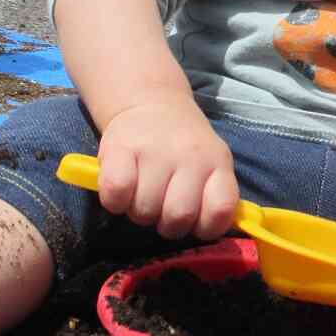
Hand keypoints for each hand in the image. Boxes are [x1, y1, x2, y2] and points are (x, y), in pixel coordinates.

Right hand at [93, 102, 238, 240]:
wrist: (153, 103)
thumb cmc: (184, 146)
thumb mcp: (211, 164)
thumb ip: (213, 196)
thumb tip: (205, 231)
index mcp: (218, 163)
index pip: (220, 211)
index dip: (206, 227)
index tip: (195, 221)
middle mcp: (190, 156)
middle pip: (178, 217)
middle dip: (167, 225)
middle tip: (162, 209)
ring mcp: (155, 151)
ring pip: (145, 211)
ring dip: (140, 212)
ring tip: (142, 194)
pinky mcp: (120, 148)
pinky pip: (116, 193)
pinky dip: (115, 202)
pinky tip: (122, 192)